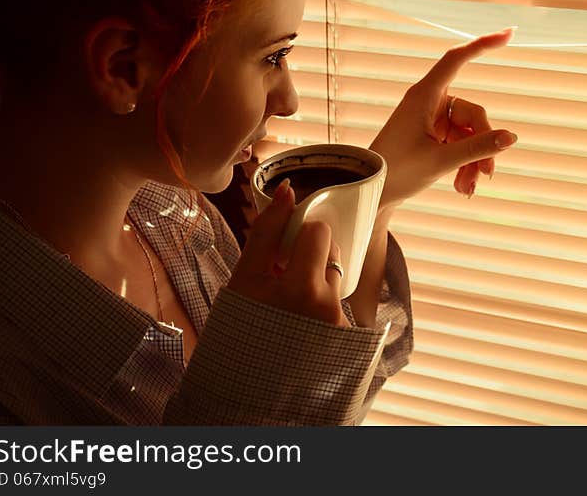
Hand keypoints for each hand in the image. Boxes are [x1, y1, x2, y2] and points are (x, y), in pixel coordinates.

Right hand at [227, 179, 349, 326]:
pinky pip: (338, 295)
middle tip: (288, 263)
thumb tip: (286, 191)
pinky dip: (323, 297)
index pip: (296, 228)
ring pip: (334, 267)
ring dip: (318, 272)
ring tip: (295, 297)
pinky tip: (304, 316)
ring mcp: (331, 316)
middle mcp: (307, 299)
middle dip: (308, 243)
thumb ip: (263, 238)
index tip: (289, 198)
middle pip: (323, 238)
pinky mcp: (346, 331)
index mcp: (272, 286)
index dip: (290, 213)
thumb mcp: (241, 285)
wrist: (256, 395)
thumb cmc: (242, 332)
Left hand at [369, 28, 518, 207]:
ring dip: (474, 161)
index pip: (457, 59)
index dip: (483, 44)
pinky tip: (463, 187)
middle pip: (474, 114)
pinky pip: (462, 144)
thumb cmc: (397, 172)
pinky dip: (464, 164)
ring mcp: (434, 120)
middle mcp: (430, 102)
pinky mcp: (435, 136)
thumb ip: (478, 148)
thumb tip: (511, 137)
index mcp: (424, 95)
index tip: (509, 34)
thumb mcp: (441, 161)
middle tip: (487, 174)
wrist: (373, 193)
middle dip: (483, 145)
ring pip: (471, 133)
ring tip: (468, 188)